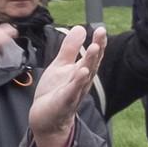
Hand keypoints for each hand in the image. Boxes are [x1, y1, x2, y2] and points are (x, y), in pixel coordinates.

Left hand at [29, 23, 103, 146]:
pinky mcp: (64, 102)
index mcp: (81, 72)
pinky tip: (82, 71)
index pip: (92, 56)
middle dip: (97, 49)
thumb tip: (81, 27)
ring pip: (85, 76)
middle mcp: (82, 82)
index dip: (98, 42)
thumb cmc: (55, 91)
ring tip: (94, 47)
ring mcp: (74, 92)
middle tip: (101, 34)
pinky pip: (72, 91)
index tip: (101, 29)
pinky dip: (78, 81)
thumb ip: (71, 48)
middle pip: (92, 63)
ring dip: (90, 62)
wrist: (46, 118)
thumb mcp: (61, 65)